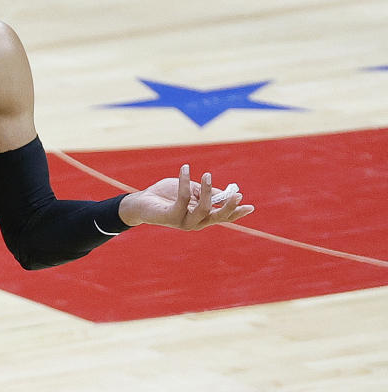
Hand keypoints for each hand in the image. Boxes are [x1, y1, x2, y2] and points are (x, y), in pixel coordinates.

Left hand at [119, 164, 254, 229]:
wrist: (141, 201)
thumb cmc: (166, 195)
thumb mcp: (190, 190)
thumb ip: (205, 192)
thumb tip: (224, 191)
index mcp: (201, 217)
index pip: (222, 217)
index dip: (236, 212)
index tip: (250, 206)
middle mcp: (194, 222)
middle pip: (217, 217)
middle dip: (228, 206)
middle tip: (237, 194)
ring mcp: (183, 222)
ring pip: (203, 209)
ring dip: (207, 191)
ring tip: (207, 174)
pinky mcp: (171, 217)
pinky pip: (183, 198)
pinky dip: (186, 182)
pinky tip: (186, 169)